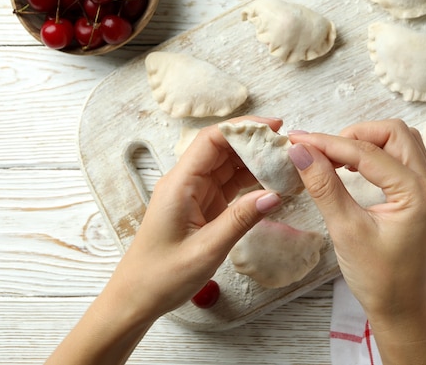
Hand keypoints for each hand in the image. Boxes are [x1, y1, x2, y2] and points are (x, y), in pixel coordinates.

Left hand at [109, 116, 283, 321]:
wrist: (137, 297)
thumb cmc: (161, 275)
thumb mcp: (206, 249)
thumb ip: (241, 219)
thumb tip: (274, 195)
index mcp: (179, 183)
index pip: (212, 140)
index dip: (243, 128)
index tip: (274, 127)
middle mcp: (186, 182)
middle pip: (223, 148)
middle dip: (255, 143)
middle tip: (287, 148)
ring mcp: (194, 193)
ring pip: (228, 166)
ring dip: (255, 163)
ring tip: (286, 164)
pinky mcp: (202, 206)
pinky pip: (229, 185)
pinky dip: (250, 183)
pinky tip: (271, 184)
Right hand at [288, 120, 425, 363]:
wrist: (400, 310)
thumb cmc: (377, 278)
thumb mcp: (345, 230)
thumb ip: (324, 186)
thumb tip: (301, 152)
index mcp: (416, 193)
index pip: (367, 152)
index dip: (328, 142)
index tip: (297, 140)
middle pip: (394, 133)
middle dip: (354, 134)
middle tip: (322, 150)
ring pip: (400, 142)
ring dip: (367, 141)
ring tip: (335, 156)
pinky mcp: (419, 197)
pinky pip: (402, 159)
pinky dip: (376, 154)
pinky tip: (353, 166)